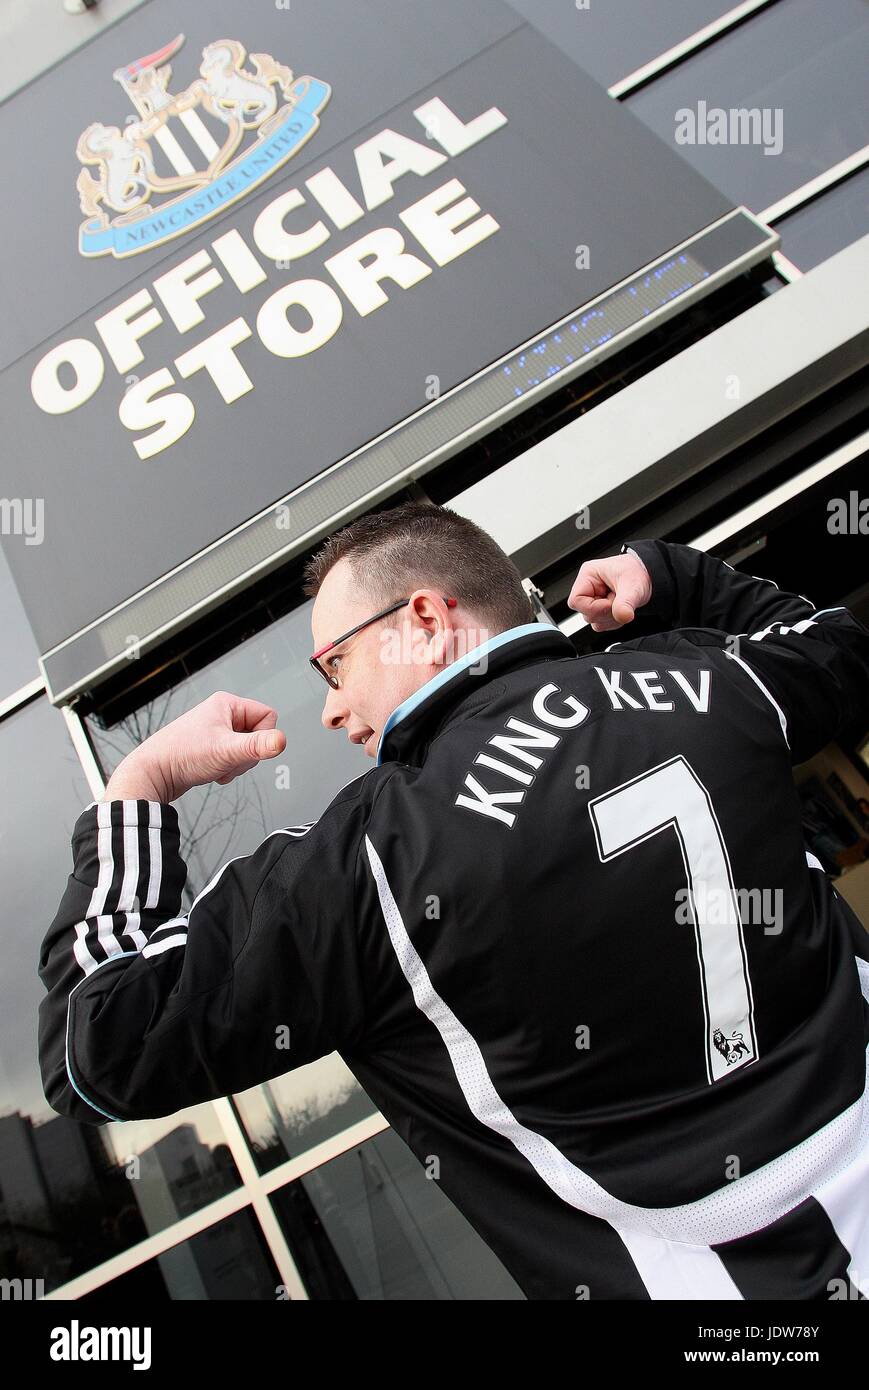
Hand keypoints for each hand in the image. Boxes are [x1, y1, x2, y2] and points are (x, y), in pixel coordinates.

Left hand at [101, 691, 286, 802]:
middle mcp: (221, 714)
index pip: (268, 716)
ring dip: (236, 764)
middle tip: (227, 760)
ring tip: (217, 766)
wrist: (154, 773)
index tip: (245, 749)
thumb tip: (281, 741)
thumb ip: (257, 747)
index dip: (262, 737)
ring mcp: (216, 730)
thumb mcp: (226, 751)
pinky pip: (234, 757)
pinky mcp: (211, 746)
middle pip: (258, 734)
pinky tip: (213, 771)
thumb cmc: (181, 756)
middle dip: (247, 755)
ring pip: (247, 748)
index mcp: (227, 704)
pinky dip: (228, 768)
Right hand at [567, 549, 651, 631]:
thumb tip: (622, 616)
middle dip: (606, 612)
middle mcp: (588, 588)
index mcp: (588, 575)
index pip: (576, 601)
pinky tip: (622, 609)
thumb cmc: (637, 572)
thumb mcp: (632, 585)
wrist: (649, 576)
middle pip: (586, 613)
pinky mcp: (601, 608)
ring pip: (594, 621)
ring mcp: (594, 599)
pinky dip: (614, 621)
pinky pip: (602, 624)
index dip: (593, 607)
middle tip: (620, 600)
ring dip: (611, 618)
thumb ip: (625, 602)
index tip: (611, 603)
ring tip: (622, 603)